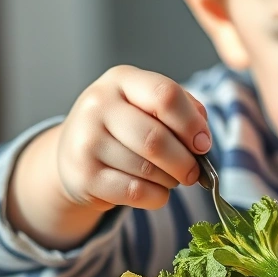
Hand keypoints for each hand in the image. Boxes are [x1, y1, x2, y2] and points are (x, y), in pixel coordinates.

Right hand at [6, 66, 211, 249]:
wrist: (74, 154)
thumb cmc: (126, 127)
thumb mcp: (150, 105)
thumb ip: (183, 111)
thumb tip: (202, 138)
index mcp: (122, 80)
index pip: (165, 95)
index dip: (192, 124)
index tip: (203, 144)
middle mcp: (98, 105)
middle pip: (156, 139)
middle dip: (185, 162)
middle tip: (193, 172)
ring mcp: (86, 141)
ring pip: (148, 169)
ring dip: (170, 180)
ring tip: (169, 177)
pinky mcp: (83, 176)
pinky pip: (135, 192)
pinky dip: (157, 196)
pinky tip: (155, 190)